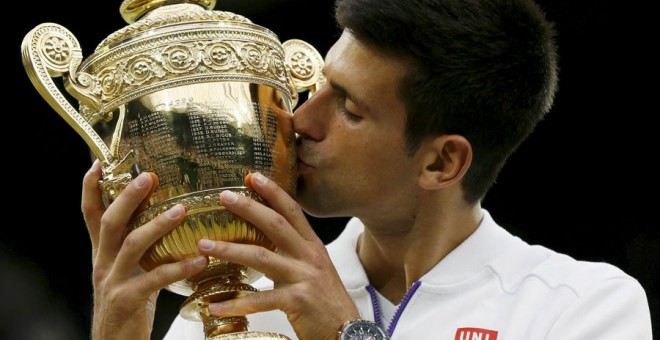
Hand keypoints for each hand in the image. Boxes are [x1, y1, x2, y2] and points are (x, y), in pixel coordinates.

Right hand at [81, 161, 207, 339]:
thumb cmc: (128, 304)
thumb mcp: (126, 271)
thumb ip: (137, 248)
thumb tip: (165, 217)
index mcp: (102, 253)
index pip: (90, 215)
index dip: (90, 188)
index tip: (98, 163)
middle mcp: (103, 263)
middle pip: (110, 222)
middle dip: (127, 196)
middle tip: (149, 176)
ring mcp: (113, 281)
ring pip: (132, 245)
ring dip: (157, 225)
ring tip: (182, 210)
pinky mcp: (128, 300)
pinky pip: (155, 279)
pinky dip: (179, 267)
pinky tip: (201, 260)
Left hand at [196, 172, 359, 339]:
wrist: (346, 330)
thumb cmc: (326, 300)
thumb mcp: (314, 269)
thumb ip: (293, 253)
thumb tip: (265, 242)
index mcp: (312, 246)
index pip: (292, 211)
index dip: (273, 192)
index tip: (252, 176)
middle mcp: (309, 257)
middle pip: (275, 225)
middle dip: (248, 208)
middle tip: (224, 196)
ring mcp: (303, 277)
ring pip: (261, 257)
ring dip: (230, 249)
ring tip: (205, 244)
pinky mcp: (297, 301)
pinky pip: (260, 300)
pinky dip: (235, 303)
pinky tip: (215, 305)